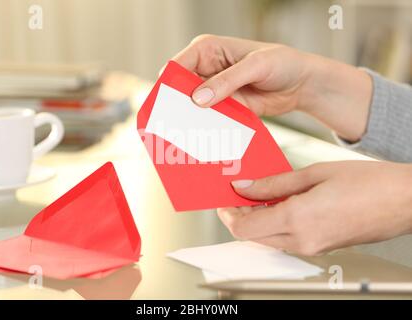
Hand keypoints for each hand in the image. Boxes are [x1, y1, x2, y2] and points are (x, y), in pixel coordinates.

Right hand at [172, 34, 372, 141]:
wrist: (300, 83)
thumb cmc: (282, 63)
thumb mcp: (256, 66)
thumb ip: (226, 81)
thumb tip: (197, 98)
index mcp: (207, 49)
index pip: (177, 66)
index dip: (167, 85)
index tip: (163, 107)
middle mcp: (205, 69)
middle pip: (179, 88)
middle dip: (174, 106)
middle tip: (168, 126)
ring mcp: (212, 90)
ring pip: (191, 106)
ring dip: (187, 120)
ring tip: (182, 138)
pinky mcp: (222, 107)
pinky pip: (207, 118)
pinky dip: (204, 128)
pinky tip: (201, 140)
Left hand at [217, 161, 411, 255]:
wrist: (406, 200)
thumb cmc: (369, 183)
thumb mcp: (314, 174)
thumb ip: (274, 184)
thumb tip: (245, 187)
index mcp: (299, 220)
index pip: (245, 229)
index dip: (228, 215)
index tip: (225, 200)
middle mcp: (303, 240)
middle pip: (254, 236)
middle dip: (241, 216)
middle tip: (240, 193)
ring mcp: (313, 247)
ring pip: (269, 238)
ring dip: (258, 219)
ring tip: (260, 193)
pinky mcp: (321, 247)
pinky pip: (287, 238)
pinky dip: (276, 222)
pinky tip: (281, 201)